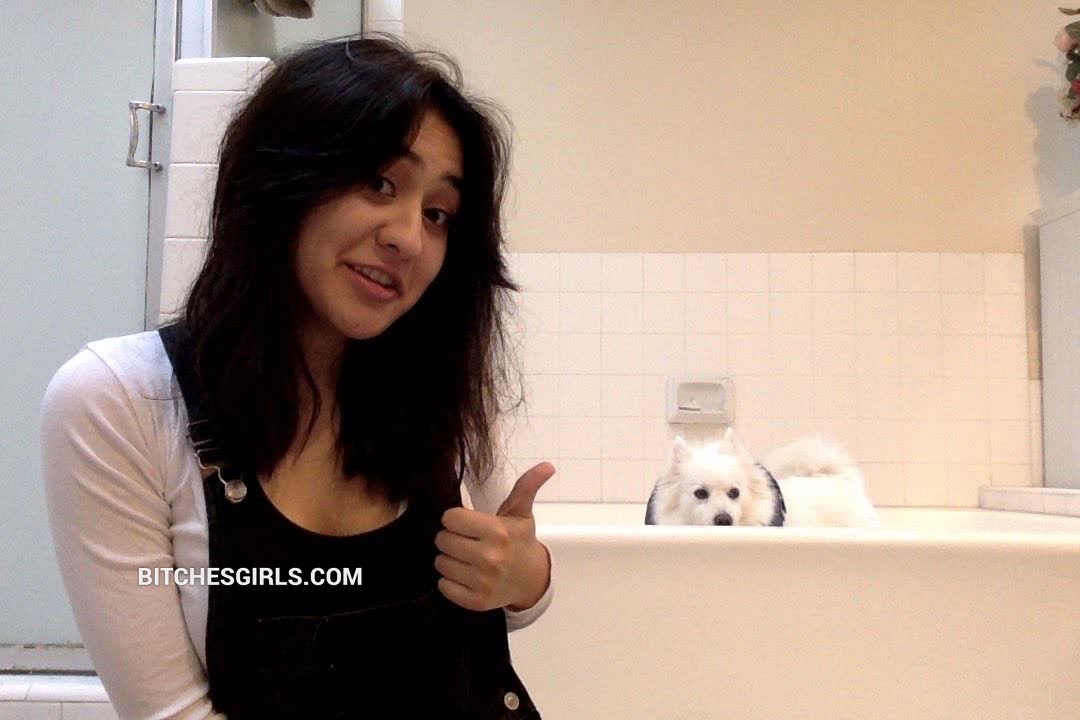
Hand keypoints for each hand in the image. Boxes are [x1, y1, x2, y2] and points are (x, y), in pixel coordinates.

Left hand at [434, 462, 554, 611]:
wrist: (530, 579)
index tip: (465, 522)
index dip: (455, 519)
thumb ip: (527, 486)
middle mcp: (490, 558)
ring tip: (464, 556)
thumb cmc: (519, 540)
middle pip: (442, 540)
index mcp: (498, 532)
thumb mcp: (521, 512)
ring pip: (441, 563)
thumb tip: (547, 466)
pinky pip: (444, 586)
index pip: (450, 518)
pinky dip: (449, 581)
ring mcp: (483, 582)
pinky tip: (464, 574)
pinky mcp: (477, 601)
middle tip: (464, 540)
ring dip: (448, 559)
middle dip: (450, 538)